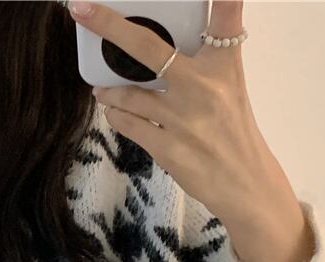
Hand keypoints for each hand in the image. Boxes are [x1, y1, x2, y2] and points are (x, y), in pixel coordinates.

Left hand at [68, 0, 282, 222]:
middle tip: (82, 10)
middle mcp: (203, 87)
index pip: (225, 14)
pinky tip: (115, 113)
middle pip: (150, 48)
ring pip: (129, 95)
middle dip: (112, 26)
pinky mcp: (168, 148)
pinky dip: (117, 116)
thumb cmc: (231, 128)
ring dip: (109, 91)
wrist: (242, 182)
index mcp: (223, 64)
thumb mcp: (229, 82)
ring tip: (101, 90)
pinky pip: (128, 125)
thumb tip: (166, 34)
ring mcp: (183, 119)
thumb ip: (208, 50)